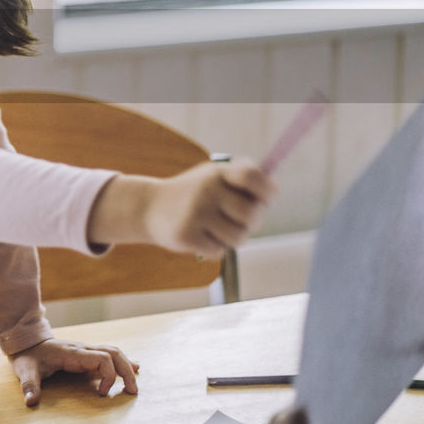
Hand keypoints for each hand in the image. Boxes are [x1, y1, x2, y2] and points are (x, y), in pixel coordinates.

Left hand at [9, 338, 138, 406]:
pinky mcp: (85, 355)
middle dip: (126, 372)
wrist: (26, 343)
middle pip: (113, 353)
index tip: (102, 395)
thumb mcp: (25, 371)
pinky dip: (121, 362)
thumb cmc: (28, 357)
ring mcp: (85, 351)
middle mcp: (83, 349)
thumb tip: (31, 402)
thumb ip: (29, 385)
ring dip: (126, 367)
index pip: (102, 358)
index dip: (108, 376)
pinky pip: (108, 355)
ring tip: (133, 385)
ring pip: (113, 352)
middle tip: (132, 392)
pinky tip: (133, 368)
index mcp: (73, 353)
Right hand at [144, 160, 273, 255]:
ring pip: (238, 237)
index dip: (266, 189)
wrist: (149, 208)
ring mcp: (195, 213)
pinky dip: (215, 248)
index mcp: (217, 172)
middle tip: (241, 222)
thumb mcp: (213, 177)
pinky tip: (202, 238)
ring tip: (220, 231)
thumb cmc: (193, 194)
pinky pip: (219, 251)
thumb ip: (242, 181)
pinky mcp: (186, 235)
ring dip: (234, 239)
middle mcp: (206, 190)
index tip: (267, 199)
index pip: (251, 176)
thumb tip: (274, 192)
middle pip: (251, 214)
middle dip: (252, 223)